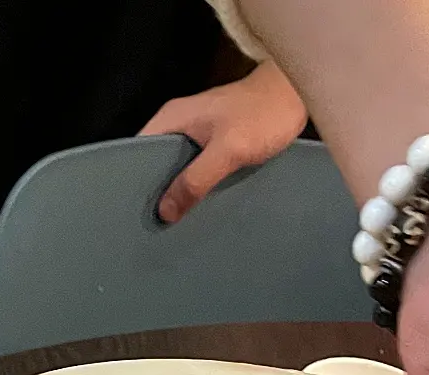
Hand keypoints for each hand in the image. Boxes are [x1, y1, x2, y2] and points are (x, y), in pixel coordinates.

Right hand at [141, 64, 307, 223]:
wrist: (297, 94)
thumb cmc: (263, 115)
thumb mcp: (227, 150)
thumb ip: (195, 180)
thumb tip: (165, 212)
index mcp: (171, 119)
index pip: (136, 152)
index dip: (130, 181)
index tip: (130, 212)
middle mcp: (178, 124)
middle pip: (153, 164)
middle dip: (153, 192)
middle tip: (151, 225)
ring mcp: (196, 133)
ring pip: (175, 169)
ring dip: (175, 192)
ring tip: (170, 223)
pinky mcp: (213, 143)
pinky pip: (194, 169)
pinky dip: (193, 187)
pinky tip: (195, 208)